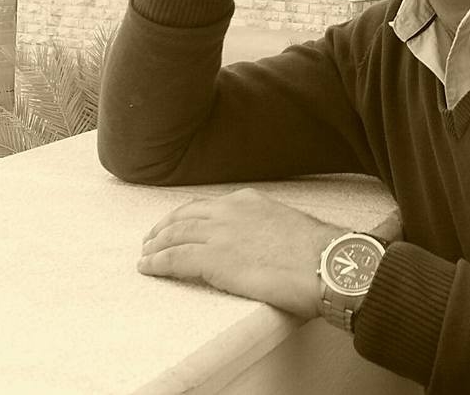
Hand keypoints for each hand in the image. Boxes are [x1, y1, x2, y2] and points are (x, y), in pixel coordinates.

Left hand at [137, 188, 344, 319]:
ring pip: (175, 235)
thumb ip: (265, 229)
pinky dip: (156, 263)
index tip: (176, 225)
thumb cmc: (315, 252)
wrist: (323, 262)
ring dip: (155, 246)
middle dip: (164, 228)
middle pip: (185, 216)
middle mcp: (230, 210)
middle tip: (151, 240)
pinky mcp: (214, 259)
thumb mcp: (287, 226)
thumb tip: (262, 246)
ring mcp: (220, 233)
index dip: (186, 216)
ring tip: (145, 256)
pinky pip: (174, 259)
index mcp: (250, 200)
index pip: (207, 205)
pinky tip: (147, 268)